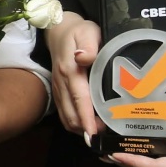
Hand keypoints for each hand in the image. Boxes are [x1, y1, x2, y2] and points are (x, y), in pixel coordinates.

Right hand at [45, 13, 102, 136]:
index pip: (79, 99)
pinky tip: (90, 125)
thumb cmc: (78, 31)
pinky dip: (76, 123)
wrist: (58, 30)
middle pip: (71, 115)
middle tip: (107, 136)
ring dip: (81, 129)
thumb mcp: (88, 32)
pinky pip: (65, 114)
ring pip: (67, 118)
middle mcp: (62, 84)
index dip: (87, 119)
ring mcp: (58, 90)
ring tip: (100, 134)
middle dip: (86, 129)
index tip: (94, 135)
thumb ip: (88, 45)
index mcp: (70, 71)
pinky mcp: (58, 93)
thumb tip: (83, 57)